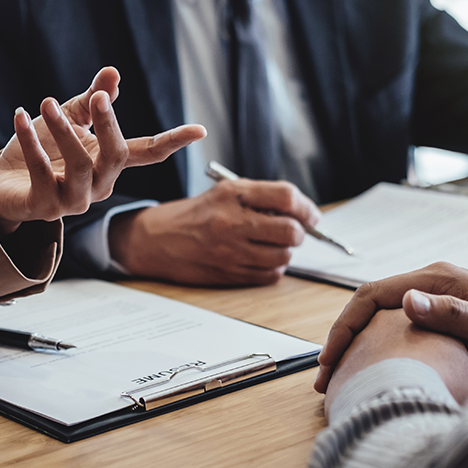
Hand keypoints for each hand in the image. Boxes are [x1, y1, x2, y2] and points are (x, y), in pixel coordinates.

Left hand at [0, 67, 206, 232]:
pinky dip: (31, 144)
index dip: (173, 141)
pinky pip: (43, 174)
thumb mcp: (70, 118)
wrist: (3, 183)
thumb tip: (112, 73)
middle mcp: (99, 185)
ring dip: (63, 131)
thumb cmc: (43, 149)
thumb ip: (92, 100)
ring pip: (80, 166)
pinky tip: (20, 118)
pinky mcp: (45, 208)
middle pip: (116, 156)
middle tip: (99, 98)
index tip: (200, 129)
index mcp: (110, 163)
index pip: (148, 152)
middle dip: (109, 125)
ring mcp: (74, 201)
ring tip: (46, 103)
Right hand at [108, 178, 320, 284]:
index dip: (306, 208)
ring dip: (285, 251)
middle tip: (293, 231)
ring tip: (272, 244)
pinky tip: (260, 258)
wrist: (157, 239)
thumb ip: (260, 198)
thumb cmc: (194, 215)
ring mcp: (230, 251)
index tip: (311, 215)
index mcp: (233, 194)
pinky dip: (272, 268)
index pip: (286, 196)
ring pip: (283, 256)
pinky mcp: (229, 273)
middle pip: (290, 231)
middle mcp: (232, 222)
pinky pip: (269, 275)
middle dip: (299, 232)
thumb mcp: (224, 192)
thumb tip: (301, 212)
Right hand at [314, 262, 467, 392]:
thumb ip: (453, 313)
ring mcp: (433, 298)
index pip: (371, 295)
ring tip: (341, 376)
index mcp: (435, 279)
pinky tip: (371, 368)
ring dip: (355, 343)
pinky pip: (394, 327)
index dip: (345, 326)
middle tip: (326, 376)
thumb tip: (407, 301)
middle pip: (367, 305)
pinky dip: (374, 346)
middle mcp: (429, 283)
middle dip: (342, 338)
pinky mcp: (439, 315)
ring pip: (377, 317)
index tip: (331, 359)